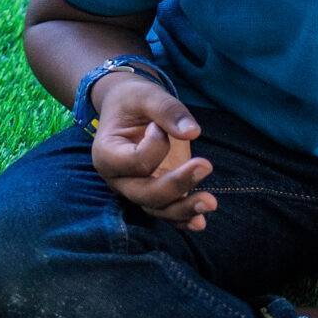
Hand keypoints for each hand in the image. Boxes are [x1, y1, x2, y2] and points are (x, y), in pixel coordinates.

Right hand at [89, 75, 213, 229]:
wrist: (129, 110)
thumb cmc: (133, 101)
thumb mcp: (146, 95)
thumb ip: (167, 110)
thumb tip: (192, 132)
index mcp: (107, 154)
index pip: (136, 162)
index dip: (156, 145)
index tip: (159, 126)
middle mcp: (119, 179)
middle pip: (145, 193)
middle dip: (176, 184)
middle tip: (205, 164)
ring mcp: (136, 189)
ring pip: (158, 209)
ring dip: (185, 209)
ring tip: (210, 201)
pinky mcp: (155, 194)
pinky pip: (167, 213)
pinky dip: (184, 219)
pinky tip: (201, 221)